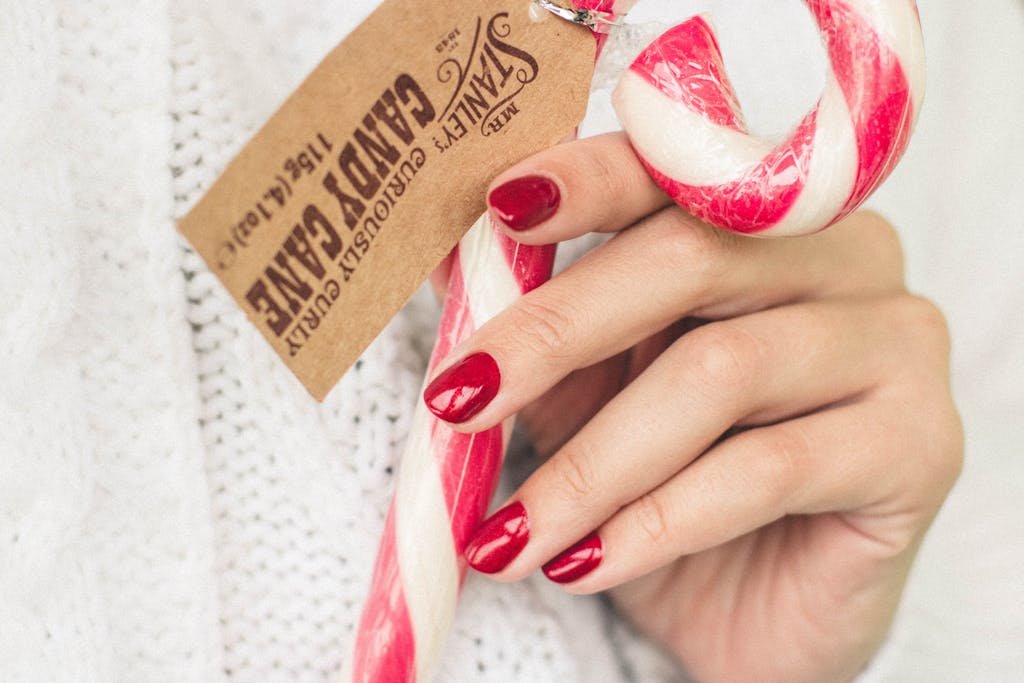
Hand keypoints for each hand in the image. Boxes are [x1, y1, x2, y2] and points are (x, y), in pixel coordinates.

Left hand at [423, 133, 962, 681]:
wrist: (755, 614)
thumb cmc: (670, 486)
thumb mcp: (591, 398)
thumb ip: (546, 331)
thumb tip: (453, 261)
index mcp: (770, 221)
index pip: (676, 172)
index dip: (586, 181)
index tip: (498, 212)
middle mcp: (848, 258)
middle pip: (691, 258)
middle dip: (555, 332)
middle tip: (459, 401)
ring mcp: (896, 344)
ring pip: (719, 371)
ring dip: (591, 464)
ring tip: (511, 533)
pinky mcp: (921, 445)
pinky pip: (769, 470)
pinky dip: (656, 521)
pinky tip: (585, 562)